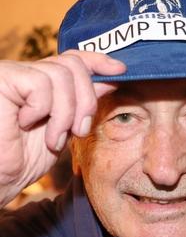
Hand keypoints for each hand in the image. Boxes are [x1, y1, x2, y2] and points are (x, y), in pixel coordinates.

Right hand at [0, 50, 125, 206]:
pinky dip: (42, 110)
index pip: (73, 58)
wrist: (0, 178)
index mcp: (41, 82)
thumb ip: (83, 102)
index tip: (121, 70)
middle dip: (85, 101)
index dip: (98, 61)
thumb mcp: (65, 128)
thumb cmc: (25, 159)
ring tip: (53, 137)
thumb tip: (111, 79)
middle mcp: (25, 72)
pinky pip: (39, 84)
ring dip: (65, 114)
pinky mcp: (1, 79)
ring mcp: (12, 73)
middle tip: (78, 131)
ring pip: (61, 76)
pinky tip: (26, 124)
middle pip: (73, 65)